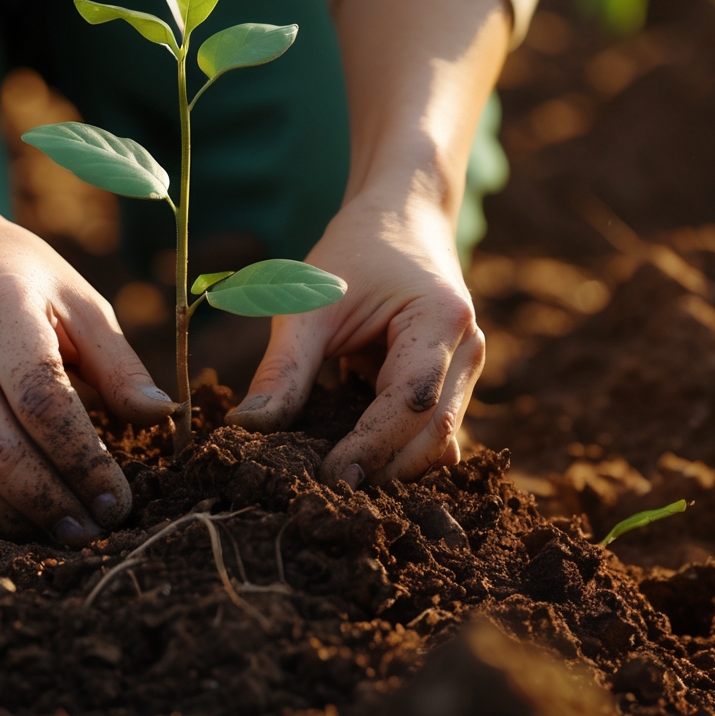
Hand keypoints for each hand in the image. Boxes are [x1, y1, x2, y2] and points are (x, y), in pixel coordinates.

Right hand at [0, 197, 176, 543]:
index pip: (41, 400)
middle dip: (54, 500)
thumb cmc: (26, 282)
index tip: (121, 496)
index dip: (83, 459)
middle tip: (100, 528)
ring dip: (22, 518)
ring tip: (72, 533)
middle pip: (0, 449)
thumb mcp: (80, 301)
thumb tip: (161, 417)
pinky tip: (35, 518)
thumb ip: (119, 363)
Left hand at [225, 181, 482, 486]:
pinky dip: (396, 454)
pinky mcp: (453, 386)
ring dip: (392, 469)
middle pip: (434, 435)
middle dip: (384, 470)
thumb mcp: (311, 303)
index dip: (371, 446)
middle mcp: (469, 350)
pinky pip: (430, 436)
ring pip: (439, 444)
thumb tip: (245, 430)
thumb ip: (284, 368)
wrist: (403, 218)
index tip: (326, 477)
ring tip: (336, 488)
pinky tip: (355, 465)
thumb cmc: (356, 251)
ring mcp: (468, 371)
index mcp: (441, 319)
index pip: (411, 402)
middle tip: (326, 497)